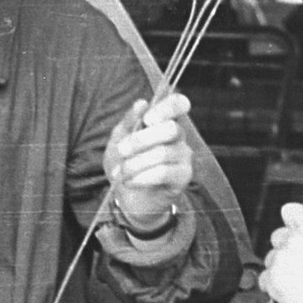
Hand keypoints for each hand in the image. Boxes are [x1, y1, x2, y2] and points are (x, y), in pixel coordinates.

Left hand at [104, 93, 192, 228]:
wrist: (128, 199)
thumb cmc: (125, 164)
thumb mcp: (119, 140)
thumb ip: (129, 121)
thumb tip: (141, 103)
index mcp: (164, 121)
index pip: (179, 104)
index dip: (166, 107)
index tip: (147, 119)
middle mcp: (179, 136)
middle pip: (171, 128)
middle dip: (140, 140)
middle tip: (122, 150)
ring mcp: (184, 156)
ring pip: (163, 153)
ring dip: (135, 163)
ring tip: (121, 172)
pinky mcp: (183, 177)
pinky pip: (164, 172)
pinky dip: (142, 177)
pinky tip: (130, 181)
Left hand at [258, 193, 302, 302]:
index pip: (289, 210)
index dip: (296, 222)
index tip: (302, 232)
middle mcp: (291, 240)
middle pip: (279, 235)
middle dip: (289, 246)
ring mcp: (280, 260)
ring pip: (272, 257)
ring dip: (282, 265)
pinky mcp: (272, 280)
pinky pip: (265, 277)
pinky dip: (275, 283)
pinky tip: (294, 288)